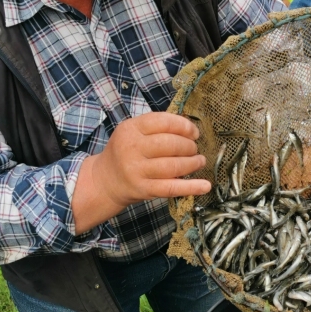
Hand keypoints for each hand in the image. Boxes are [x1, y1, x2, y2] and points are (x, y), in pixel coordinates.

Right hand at [73, 113, 210, 232]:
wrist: (105, 180)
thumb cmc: (125, 152)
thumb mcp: (133, 132)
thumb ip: (157, 127)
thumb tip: (190, 126)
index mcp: (131, 129)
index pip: (163, 122)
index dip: (184, 126)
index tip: (194, 133)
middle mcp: (132, 148)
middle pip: (170, 144)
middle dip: (189, 146)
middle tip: (194, 149)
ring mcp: (137, 170)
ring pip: (173, 166)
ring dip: (193, 163)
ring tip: (199, 161)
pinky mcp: (144, 189)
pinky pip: (172, 188)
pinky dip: (191, 187)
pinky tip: (205, 185)